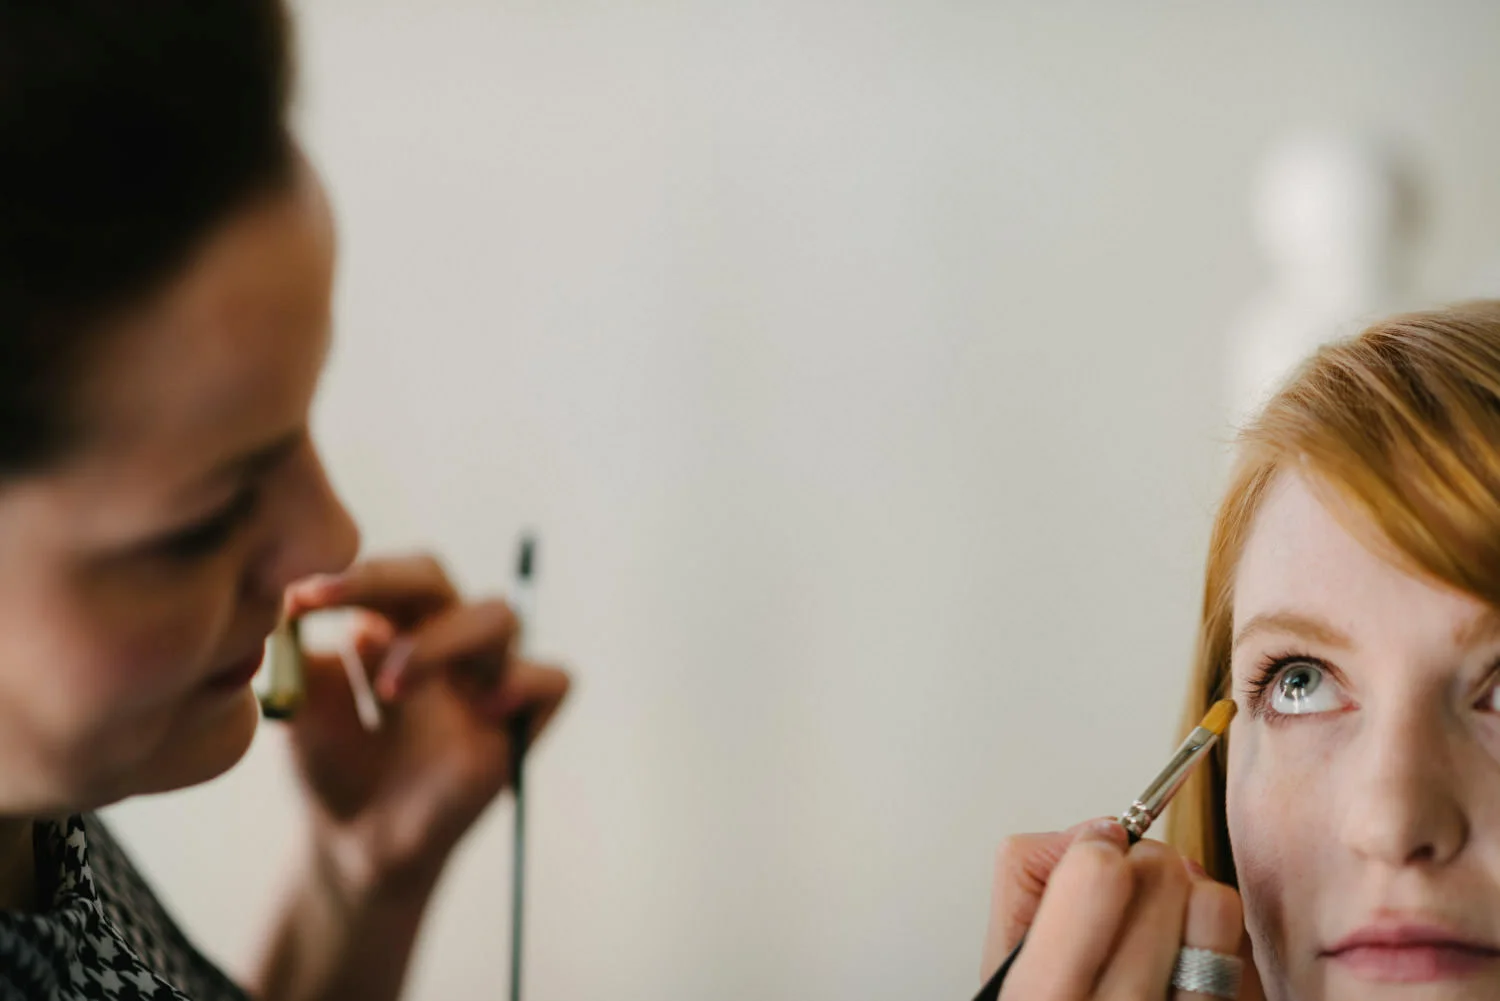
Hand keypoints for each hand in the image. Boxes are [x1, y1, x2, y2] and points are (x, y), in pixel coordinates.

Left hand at [279, 553, 570, 898]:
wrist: (356, 842)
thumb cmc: (331, 765)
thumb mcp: (299, 706)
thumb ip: (290, 654)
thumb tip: (278, 602)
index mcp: (394, 621)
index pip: (386, 575)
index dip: (352, 578)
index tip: (298, 599)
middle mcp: (446, 638)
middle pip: (437, 577)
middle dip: (387, 586)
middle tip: (343, 626)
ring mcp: (488, 677)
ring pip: (500, 617)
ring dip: (443, 641)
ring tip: (391, 690)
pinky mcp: (521, 723)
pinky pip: (552, 680)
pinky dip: (522, 683)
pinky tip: (480, 711)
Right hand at [984, 820, 1263, 999]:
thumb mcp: (1007, 961)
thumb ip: (1029, 878)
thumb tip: (1099, 831)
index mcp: (1045, 997)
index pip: (1099, 877)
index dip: (1097, 849)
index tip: (1095, 856)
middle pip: (1160, 875)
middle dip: (1142, 866)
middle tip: (1128, 894)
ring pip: (1213, 905)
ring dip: (1189, 897)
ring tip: (1166, 923)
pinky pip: (1246, 948)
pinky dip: (1220, 939)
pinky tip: (1190, 961)